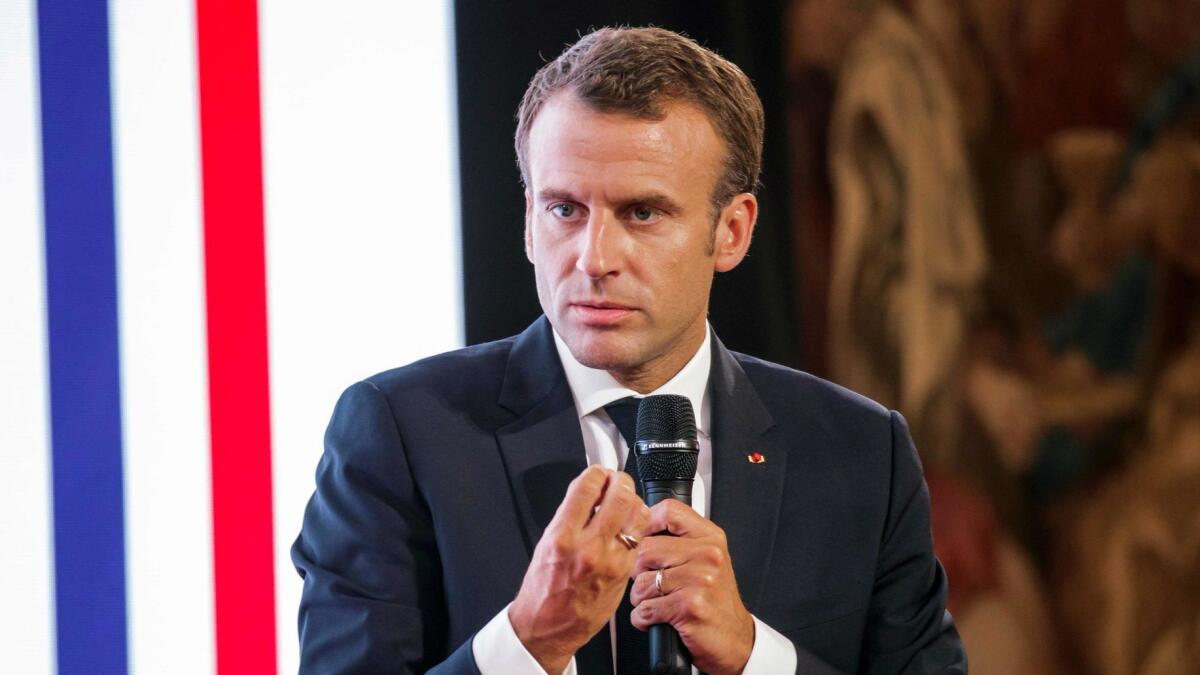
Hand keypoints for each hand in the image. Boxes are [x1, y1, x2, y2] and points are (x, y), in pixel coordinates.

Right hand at [509, 466, 650, 673]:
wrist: (548, 627)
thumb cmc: (543, 589)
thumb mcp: (546, 543)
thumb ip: (569, 515)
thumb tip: (589, 491)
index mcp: (562, 536)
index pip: (587, 487)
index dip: (596, 472)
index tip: (598, 473)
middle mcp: (588, 547)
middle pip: (619, 496)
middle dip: (620, 481)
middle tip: (616, 481)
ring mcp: (610, 561)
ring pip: (637, 515)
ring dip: (633, 501)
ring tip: (624, 501)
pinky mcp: (624, 573)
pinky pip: (639, 538)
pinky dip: (636, 525)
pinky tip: (627, 526)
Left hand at [629, 499, 754, 674]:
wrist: (736, 639)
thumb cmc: (715, 600)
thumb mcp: (707, 559)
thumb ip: (680, 539)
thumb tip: (639, 525)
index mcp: (710, 538)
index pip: (669, 511)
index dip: (647, 524)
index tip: (643, 540)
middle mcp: (708, 555)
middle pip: (646, 549)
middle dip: (639, 572)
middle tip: (651, 584)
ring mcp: (700, 580)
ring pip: (641, 582)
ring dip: (641, 599)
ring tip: (658, 603)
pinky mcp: (689, 607)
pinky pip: (645, 609)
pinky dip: (643, 619)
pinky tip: (658, 619)